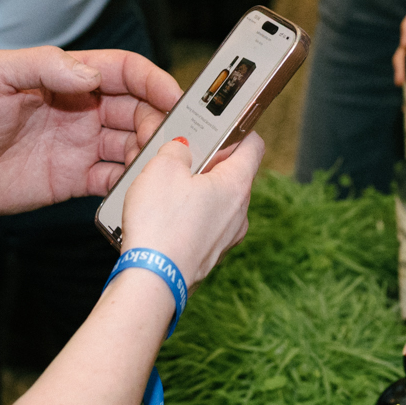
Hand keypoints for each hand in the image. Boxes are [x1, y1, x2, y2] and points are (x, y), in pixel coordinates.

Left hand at [0, 47, 181, 214]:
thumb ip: (42, 66)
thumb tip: (89, 74)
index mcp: (64, 76)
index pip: (124, 71)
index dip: (153, 80)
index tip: (176, 96)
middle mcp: (78, 109)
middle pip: (137, 108)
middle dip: (161, 120)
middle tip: (173, 140)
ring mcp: (76, 146)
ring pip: (131, 145)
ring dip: (152, 153)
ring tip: (163, 167)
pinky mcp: (70, 181)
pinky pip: (111, 181)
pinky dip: (131, 184)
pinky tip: (141, 190)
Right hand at [119, 132, 261, 289]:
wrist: (152, 280)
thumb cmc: (160, 224)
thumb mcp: (161, 168)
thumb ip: (176, 149)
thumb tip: (181, 149)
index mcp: (237, 185)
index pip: (253, 145)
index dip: (237, 130)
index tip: (218, 125)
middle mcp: (239, 213)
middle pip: (229, 175)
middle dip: (204, 163)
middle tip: (176, 158)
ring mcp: (225, 238)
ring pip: (214, 203)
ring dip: (191, 192)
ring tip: (160, 189)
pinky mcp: (207, 256)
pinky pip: (201, 226)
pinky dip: (185, 217)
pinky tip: (159, 218)